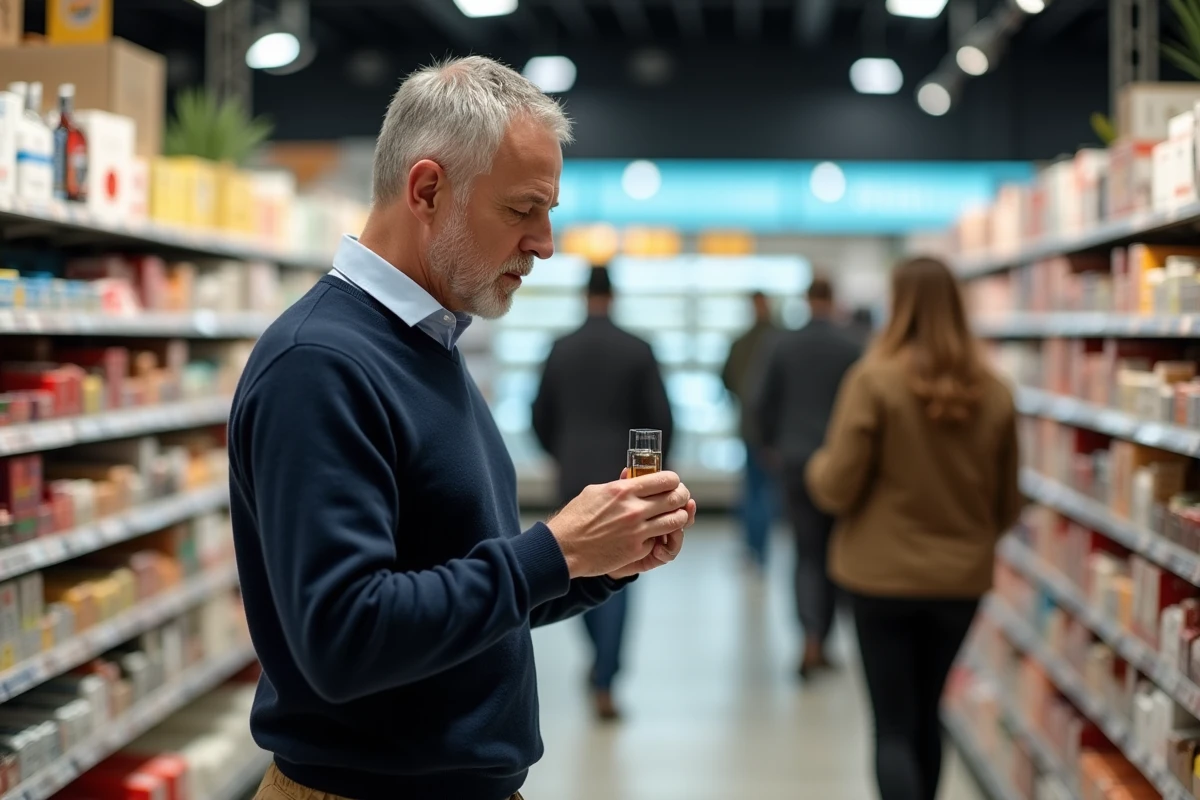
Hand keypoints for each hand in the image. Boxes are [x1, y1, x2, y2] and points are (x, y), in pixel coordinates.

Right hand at [547, 471, 691, 578]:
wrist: (563, 548)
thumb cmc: (576, 518)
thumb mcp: (595, 491)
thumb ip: (619, 484)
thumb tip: (632, 477)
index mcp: (624, 490)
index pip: (665, 480)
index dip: (674, 481)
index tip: (673, 483)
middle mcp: (634, 509)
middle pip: (676, 499)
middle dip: (682, 498)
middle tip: (680, 499)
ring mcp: (637, 531)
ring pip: (676, 522)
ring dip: (679, 518)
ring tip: (674, 517)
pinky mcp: (636, 550)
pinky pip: (659, 540)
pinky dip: (659, 537)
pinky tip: (653, 535)